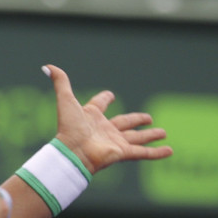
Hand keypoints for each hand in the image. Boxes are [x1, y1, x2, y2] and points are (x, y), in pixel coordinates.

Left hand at [44, 64, 172, 174]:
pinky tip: (170, 151)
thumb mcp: (66, 100)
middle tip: (148, 117)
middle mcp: (104, 129)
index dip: (104, 98)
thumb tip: (47, 66)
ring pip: (137, 138)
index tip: (109, 95)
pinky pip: (143, 153)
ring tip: (163, 132)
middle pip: (124, 122)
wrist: (73, 151)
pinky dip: (157, 152)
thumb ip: (60, 82)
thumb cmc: (68, 127)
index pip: (99, 104)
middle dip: (136, 120)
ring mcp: (114, 142)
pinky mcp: (123, 153)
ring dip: (150, 135)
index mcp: (91, 116)